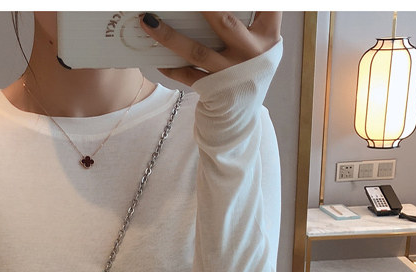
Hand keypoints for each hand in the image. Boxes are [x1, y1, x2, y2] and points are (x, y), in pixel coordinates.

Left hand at [139, 11, 281, 85]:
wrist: (241, 117)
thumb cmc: (247, 71)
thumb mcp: (258, 46)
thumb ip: (251, 21)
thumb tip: (211, 10)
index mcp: (267, 37)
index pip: (267, 7)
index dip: (256, 1)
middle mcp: (251, 54)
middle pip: (224, 22)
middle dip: (202, 6)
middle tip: (178, 0)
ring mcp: (230, 73)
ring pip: (197, 51)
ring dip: (170, 35)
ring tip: (148, 21)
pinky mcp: (213, 90)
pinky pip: (187, 76)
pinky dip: (171, 67)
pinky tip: (156, 58)